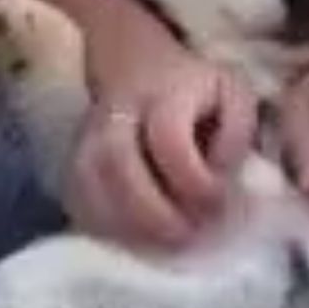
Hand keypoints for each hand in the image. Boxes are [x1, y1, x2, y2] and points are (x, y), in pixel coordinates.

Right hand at [64, 32, 255, 247]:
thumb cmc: (194, 89)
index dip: (194, 179)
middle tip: (184, 237)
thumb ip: (236, 134)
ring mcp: (87, 135)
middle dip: (152, 213)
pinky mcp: (72, 159)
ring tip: (159, 245)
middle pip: (116, 163)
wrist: (135, 62)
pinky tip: (131, 240)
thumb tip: (220, 175)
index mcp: (164, 93)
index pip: (169, 139)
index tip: (217, 202)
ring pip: (88, 183)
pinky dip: (102, 227)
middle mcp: (117, 113)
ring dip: (124, 225)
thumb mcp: (232, 95)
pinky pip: (76, 198)